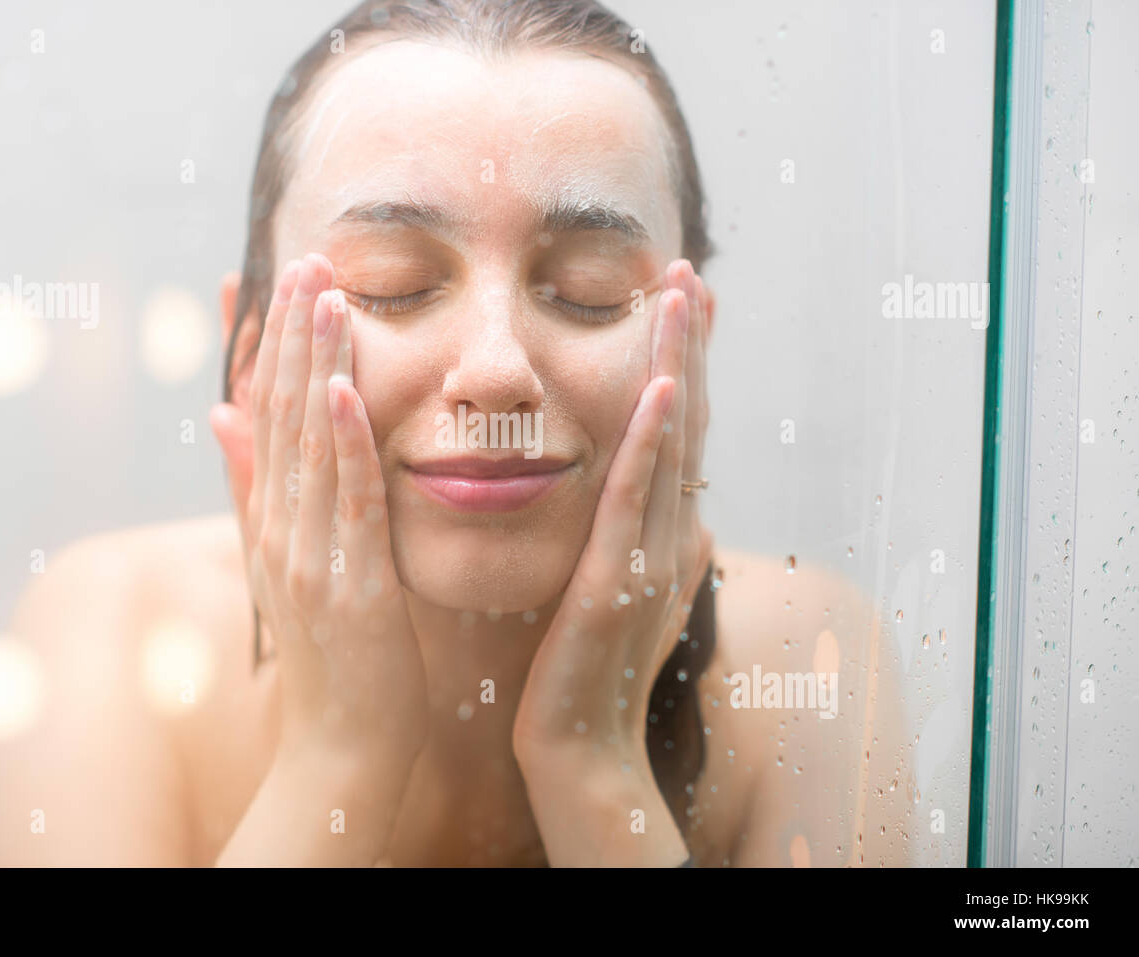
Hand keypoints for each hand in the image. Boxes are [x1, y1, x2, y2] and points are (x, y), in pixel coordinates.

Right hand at [211, 253, 427, 765]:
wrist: (343, 742)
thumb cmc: (329, 652)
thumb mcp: (283, 560)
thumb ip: (253, 488)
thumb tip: (220, 415)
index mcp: (268, 519)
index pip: (260, 416)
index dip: (261, 346)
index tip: (263, 280)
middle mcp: (278, 528)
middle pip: (281, 416)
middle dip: (292, 334)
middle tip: (305, 257)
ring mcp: (308, 556)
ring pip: (312, 445)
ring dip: (319, 367)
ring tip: (326, 294)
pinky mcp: (349, 586)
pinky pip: (348, 503)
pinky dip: (347, 446)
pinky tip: (350, 391)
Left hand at [512, 259, 713, 865]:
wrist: (579, 746)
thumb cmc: (590, 673)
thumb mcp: (621, 597)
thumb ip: (646, 549)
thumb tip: (676, 517)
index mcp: (660, 532)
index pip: (676, 435)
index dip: (682, 367)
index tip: (681, 306)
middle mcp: (667, 535)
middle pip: (685, 423)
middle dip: (688, 348)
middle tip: (690, 274)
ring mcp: (649, 555)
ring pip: (670, 445)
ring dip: (678, 367)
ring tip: (681, 297)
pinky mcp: (618, 582)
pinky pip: (636, 500)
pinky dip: (654, 444)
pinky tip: (659, 391)